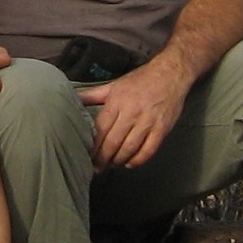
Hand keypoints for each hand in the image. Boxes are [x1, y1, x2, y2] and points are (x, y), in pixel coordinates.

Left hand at [78, 56, 187, 171]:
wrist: (170, 73)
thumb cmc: (140, 80)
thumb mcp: (113, 85)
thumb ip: (92, 95)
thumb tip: (71, 97)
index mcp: (117, 102)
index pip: (100, 130)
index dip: (93, 147)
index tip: (87, 157)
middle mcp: (131, 112)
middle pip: (113, 142)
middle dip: (103, 159)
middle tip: (97, 168)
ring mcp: (148, 121)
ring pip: (130, 148)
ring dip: (118, 160)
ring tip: (111, 165)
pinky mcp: (162, 128)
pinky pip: (149, 150)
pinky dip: (138, 160)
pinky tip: (130, 163)